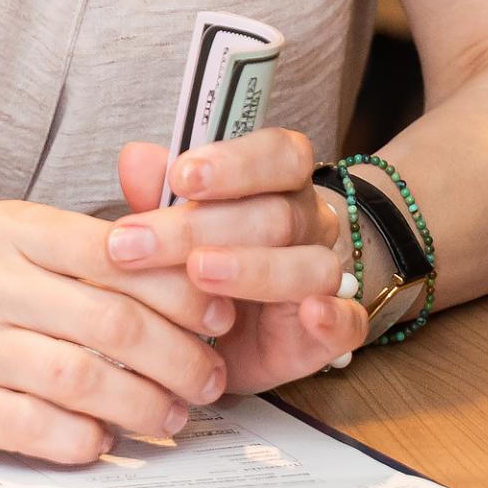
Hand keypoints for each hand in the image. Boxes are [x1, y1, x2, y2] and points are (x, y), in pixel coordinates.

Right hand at [0, 198, 235, 464]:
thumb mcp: (16, 241)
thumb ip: (93, 250)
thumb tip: (194, 276)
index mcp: (11, 228)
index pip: (118, 253)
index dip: (182, 289)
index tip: (219, 314)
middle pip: (111, 321)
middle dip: (179, 357)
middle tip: (209, 378)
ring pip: (80, 380)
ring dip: (143, 406)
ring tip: (172, 417)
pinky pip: (34, 429)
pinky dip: (83, 439)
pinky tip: (104, 439)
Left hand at [105, 133, 365, 392]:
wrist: (232, 332)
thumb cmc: (200, 256)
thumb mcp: (173, 223)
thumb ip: (157, 192)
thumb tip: (135, 159)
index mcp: (278, 181)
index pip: (278, 154)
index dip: (234, 162)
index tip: (180, 177)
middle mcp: (308, 222)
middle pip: (276, 214)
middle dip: (201, 226)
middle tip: (138, 243)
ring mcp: (326, 277)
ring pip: (311, 265)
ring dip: (254, 268)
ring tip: (198, 272)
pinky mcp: (332, 334)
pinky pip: (352, 321)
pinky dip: (335, 318)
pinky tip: (309, 314)